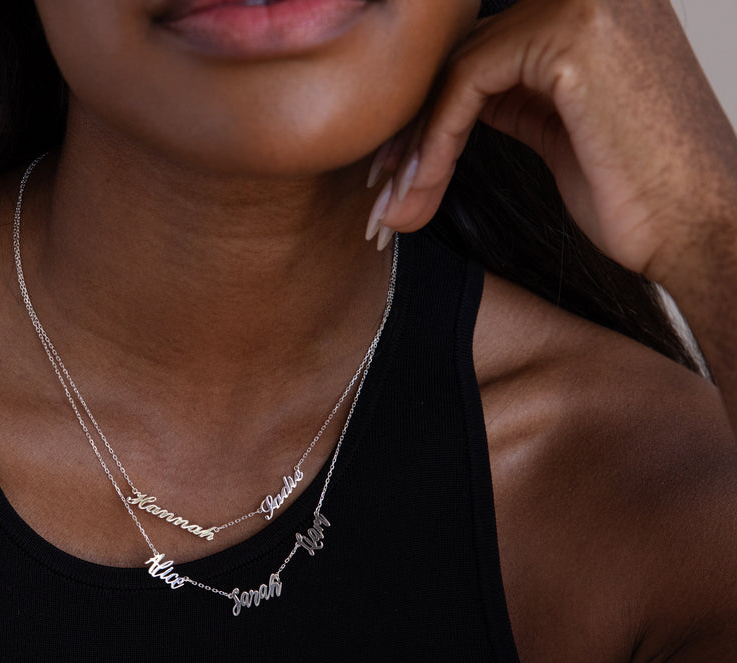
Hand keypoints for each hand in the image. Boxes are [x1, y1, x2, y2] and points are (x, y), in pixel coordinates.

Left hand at [367, 0, 736, 291]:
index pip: (479, 45)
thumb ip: (514, 93)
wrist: (697, 226)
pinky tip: (420, 190)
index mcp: (589, 5)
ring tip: (394, 209)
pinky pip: (465, 86)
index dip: (427, 109)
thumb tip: (455, 95)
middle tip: (381, 190)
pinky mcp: (570, 32)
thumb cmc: (638, 192)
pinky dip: (433, 144)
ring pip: (455, 70)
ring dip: (414, 148)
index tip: (393, 168)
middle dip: (410, 130)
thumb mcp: (560, 128)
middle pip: (460, 52)